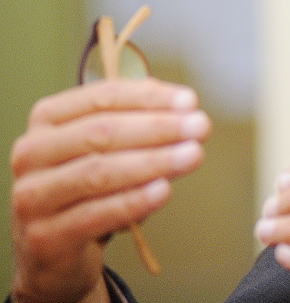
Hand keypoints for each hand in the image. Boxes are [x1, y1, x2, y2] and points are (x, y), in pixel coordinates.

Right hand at [10, 79, 211, 302]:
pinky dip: (135, 201)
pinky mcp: (45, 236)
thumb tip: (182, 105)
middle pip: (102, 133)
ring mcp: (33, 196)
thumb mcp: (104, 147)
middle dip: (158, 128)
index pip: (102, 98)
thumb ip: (137, 120)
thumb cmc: (85, 186)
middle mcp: (33, 153)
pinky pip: (96, 214)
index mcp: (48, 120)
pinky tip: (163, 190)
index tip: (190, 101)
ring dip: (153, 162)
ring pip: (100, 172)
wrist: (53, 250)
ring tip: (191, 155)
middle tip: (199, 127)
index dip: (150, 98)